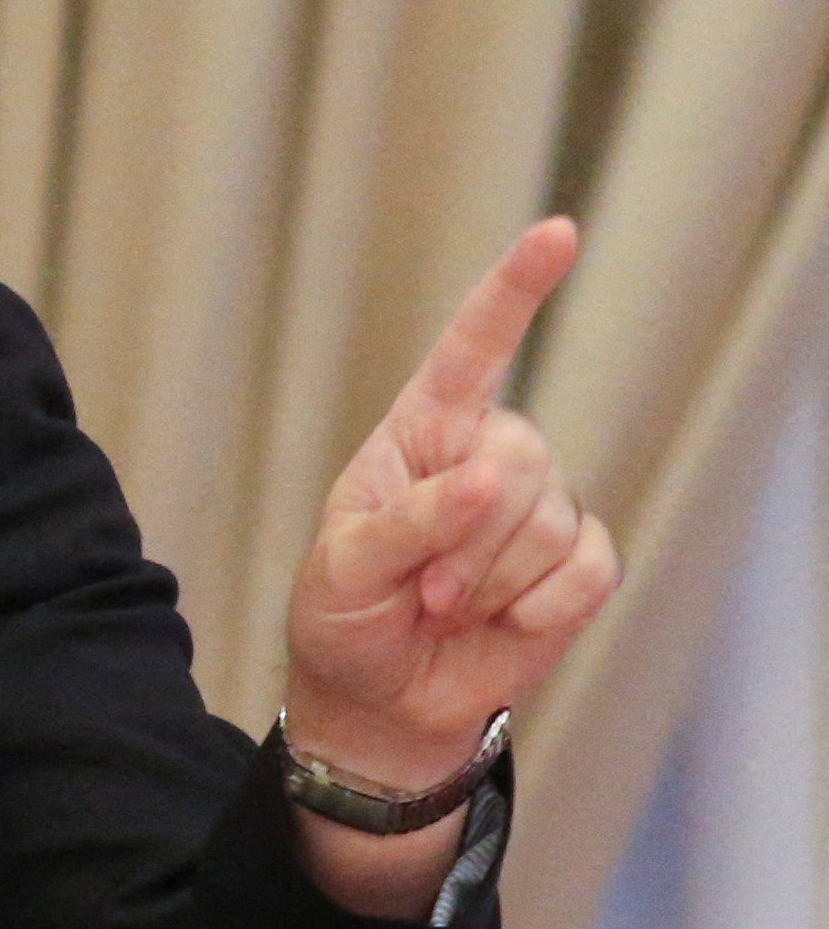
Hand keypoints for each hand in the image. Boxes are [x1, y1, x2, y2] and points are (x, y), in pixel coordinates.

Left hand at [284, 221, 620, 790]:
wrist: (377, 697)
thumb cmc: (346, 614)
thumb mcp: (345, 567)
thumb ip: (409, 521)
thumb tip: (483, 481)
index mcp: (420, 434)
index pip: (470, 350)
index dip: (513, 291)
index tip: (557, 232)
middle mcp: (486, 457)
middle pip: (518, 458)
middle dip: (466, 536)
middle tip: (421, 588)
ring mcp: (536, 511)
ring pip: (550, 522)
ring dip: (487, 581)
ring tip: (442, 606)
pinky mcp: (575, 566)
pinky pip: (584, 572)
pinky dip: (535, 609)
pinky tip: (499, 623)